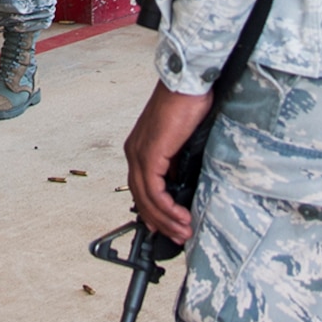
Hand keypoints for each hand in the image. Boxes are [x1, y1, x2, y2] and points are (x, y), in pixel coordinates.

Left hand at [124, 84, 212, 245]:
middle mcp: (134, 152)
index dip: (152, 211)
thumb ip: (177, 163)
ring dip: (166, 219)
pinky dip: (167, 208)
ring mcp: (139, 153)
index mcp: (140, 148)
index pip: (141, 188)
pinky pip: (155, 191)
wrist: (187, 84)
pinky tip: (181, 216)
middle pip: (140, 197)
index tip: (165, 226)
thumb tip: (182, 184)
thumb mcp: (182, 142)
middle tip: (177, 236)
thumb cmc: (187, 105)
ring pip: (146, 198)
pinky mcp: (150, 154)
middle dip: (159, 221)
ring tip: (183, 232)